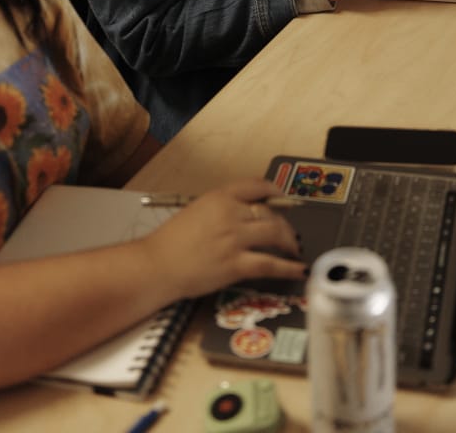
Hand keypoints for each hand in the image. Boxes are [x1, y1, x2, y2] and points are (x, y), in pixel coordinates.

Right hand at [146, 180, 305, 298]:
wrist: (156, 265)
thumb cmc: (173, 240)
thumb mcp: (198, 210)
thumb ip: (224, 207)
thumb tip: (251, 213)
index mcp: (220, 196)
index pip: (257, 186)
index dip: (276, 192)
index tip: (285, 201)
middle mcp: (230, 212)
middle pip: (271, 213)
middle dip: (286, 224)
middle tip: (291, 235)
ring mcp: (234, 238)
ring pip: (276, 234)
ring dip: (291, 242)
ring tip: (295, 249)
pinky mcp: (235, 265)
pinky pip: (270, 264)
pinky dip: (289, 268)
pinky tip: (299, 270)